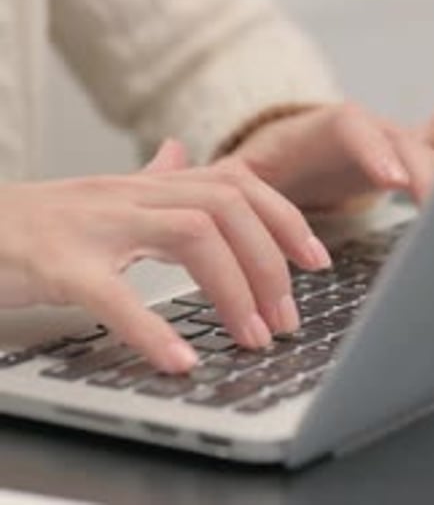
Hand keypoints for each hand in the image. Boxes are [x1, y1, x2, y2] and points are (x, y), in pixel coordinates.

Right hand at [0, 140, 330, 372]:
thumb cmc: (37, 222)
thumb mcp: (102, 194)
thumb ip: (150, 177)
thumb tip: (182, 152)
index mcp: (144, 187)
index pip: (234, 183)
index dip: (284, 217)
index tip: (315, 259)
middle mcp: (128, 196)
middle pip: (225, 205)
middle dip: (270, 260)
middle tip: (286, 317)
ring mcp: (94, 227)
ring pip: (190, 235)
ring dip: (233, 289)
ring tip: (252, 336)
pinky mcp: (58, 266)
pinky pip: (114, 294)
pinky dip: (151, 329)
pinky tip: (178, 360)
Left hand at [232, 102, 433, 212]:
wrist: (292, 156)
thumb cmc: (265, 168)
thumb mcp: (238, 173)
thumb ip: (215, 172)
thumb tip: (179, 165)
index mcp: (318, 130)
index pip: (350, 126)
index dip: (373, 149)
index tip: (391, 181)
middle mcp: (363, 132)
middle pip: (401, 142)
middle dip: (425, 173)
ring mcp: (390, 142)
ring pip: (428, 148)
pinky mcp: (409, 159)